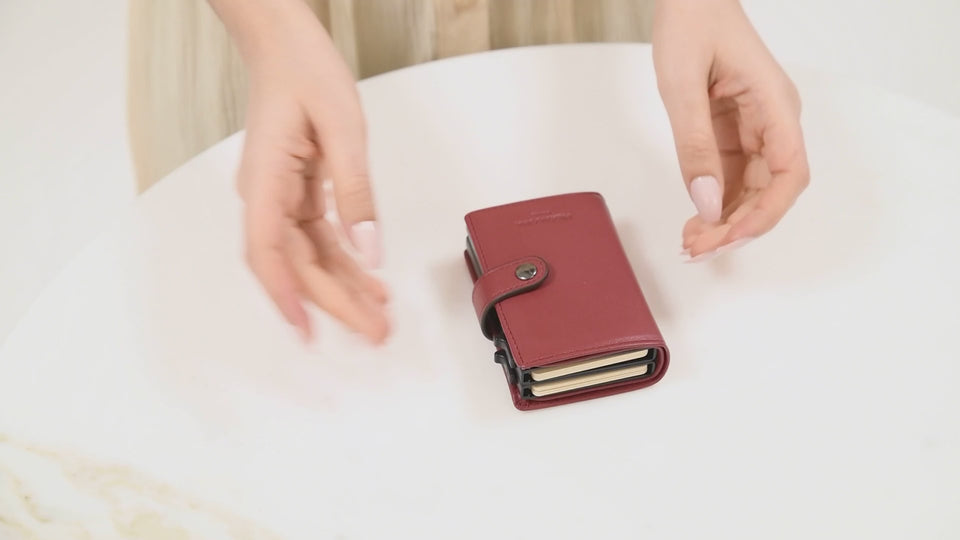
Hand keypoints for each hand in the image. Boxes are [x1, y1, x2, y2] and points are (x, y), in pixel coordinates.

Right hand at [211, 0, 389, 342]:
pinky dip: (346, 261)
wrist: (286, 44)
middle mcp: (265, 196)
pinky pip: (319, 238)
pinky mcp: (296, 193)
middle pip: (295, 265)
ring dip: (344, 288)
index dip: (286, 298)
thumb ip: (355, 193)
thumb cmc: (305, 72)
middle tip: (375, 333)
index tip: (307, 333)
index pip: (268, 253)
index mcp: (265, 181)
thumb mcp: (344, 130)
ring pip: (309, 257)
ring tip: (380, 315)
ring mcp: (279, 197)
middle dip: (335, 303)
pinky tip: (371, 280)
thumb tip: (368, 250)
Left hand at [652, 0, 809, 260]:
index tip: (733, 236)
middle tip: (699, 249)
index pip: (789, 173)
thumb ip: (695, 145)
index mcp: (776, 106)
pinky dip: (713, 203)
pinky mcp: (733, 133)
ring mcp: (754, 129)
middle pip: (769, 190)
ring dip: (724, 221)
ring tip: (692, 243)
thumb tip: (706, 201)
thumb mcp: (682, 84)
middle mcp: (773, 122)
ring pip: (749, 190)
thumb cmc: (693, 23)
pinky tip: (695, 222)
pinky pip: (730, 177)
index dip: (766, 213)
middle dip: (737, 226)